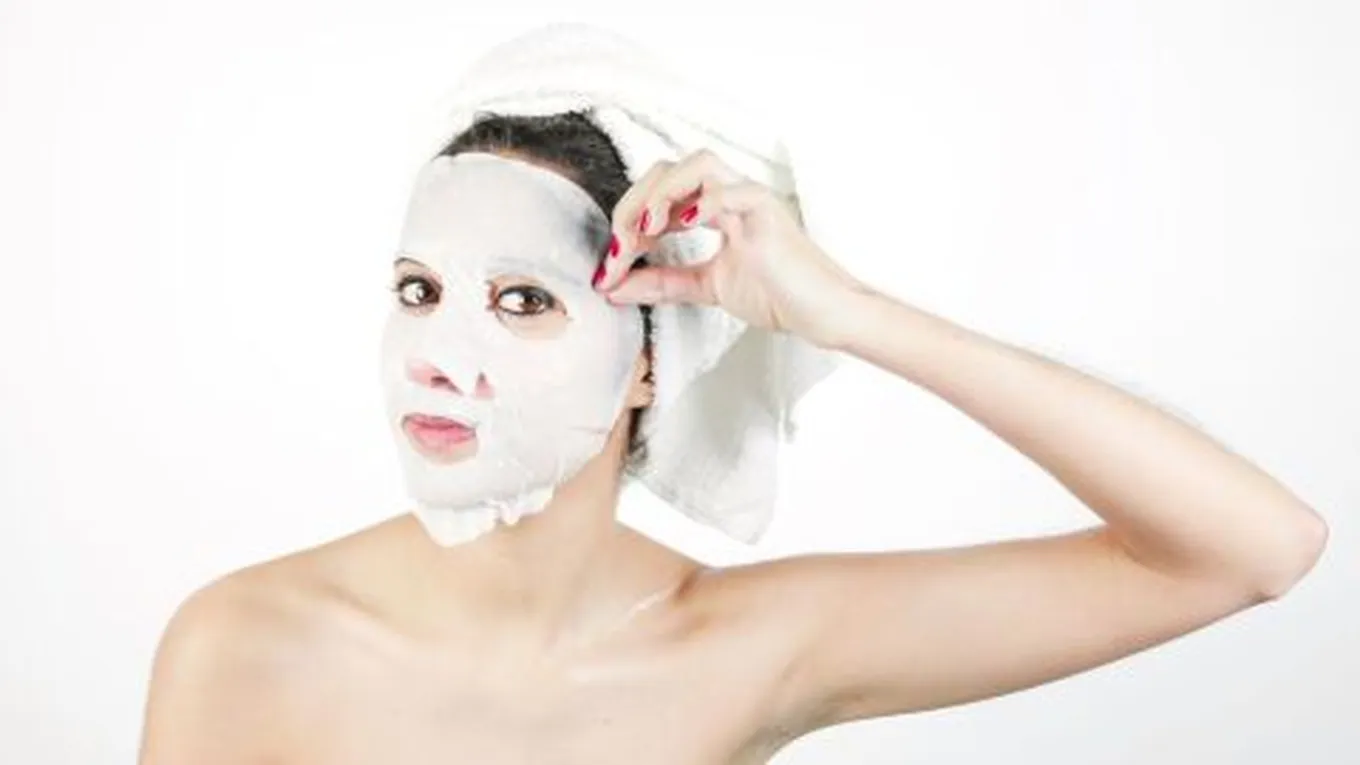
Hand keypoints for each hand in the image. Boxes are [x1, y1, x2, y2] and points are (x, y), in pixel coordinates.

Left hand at [592, 149, 865, 347]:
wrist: (821, 314)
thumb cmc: (777, 295)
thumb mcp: (704, 287)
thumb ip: (661, 283)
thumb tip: (612, 287)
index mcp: (714, 207)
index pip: (658, 194)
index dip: (626, 223)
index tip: (610, 267)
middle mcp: (730, 194)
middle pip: (670, 169)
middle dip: (634, 204)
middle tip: (620, 247)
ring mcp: (751, 198)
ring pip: (701, 163)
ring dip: (664, 192)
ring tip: (646, 229)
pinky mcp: (770, 212)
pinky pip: (738, 190)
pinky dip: (706, 201)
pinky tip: (682, 225)